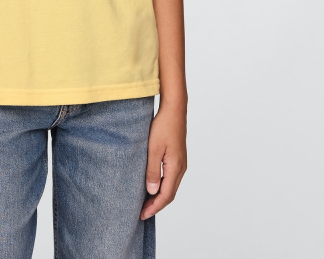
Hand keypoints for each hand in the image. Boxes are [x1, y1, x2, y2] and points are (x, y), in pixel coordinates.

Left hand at [140, 103, 186, 219]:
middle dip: (156, 205)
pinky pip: (171, 178)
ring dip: (159, 196)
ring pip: (171, 186)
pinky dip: (162, 186)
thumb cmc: (163, 126)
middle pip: (170, 194)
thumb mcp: (154, 148)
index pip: (166, 195)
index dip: (154, 207)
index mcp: (176, 167)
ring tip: (145, 202)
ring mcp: (180, 163)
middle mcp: (181, 168)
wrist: (174, 109)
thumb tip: (152, 191)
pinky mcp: (177, 157)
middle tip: (142, 212)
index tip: (142, 215)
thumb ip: (153, 170)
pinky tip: (153, 185)